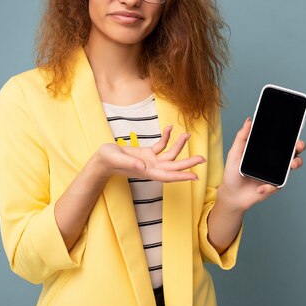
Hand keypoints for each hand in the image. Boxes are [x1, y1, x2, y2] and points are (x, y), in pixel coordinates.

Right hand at [90, 126, 204, 181]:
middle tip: (203, 159)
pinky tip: (169, 128)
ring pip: (169, 155)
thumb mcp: (117, 159)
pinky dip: (166, 138)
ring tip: (187, 135)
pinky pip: (160, 146)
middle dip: (188, 163)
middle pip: (173, 167)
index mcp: (146, 172)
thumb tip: (144, 166)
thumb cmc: (107, 160)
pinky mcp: (147, 154)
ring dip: (179, 146)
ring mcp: (150, 161)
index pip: (167, 176)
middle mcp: (151, 168)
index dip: (181, 176)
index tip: (195, 176)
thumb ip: (131, 162)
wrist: (102, 159)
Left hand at [219, 118, 305, 211]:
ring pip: (293, 165)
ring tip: (291, 165)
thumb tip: (249, 121)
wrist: (232, 194)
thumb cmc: (233, 172)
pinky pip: (278, 184)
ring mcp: (276, 172)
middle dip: (299, 146)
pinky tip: (260, 187)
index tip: (294, 128)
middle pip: (292, 150)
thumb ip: (242, 137)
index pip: (281, 140)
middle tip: (298, 145)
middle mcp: (274, 160)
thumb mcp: (235, 152)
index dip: (289, 134)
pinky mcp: (275, 185)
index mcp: (266, 150)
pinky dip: (269, 186)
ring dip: (296, 163)